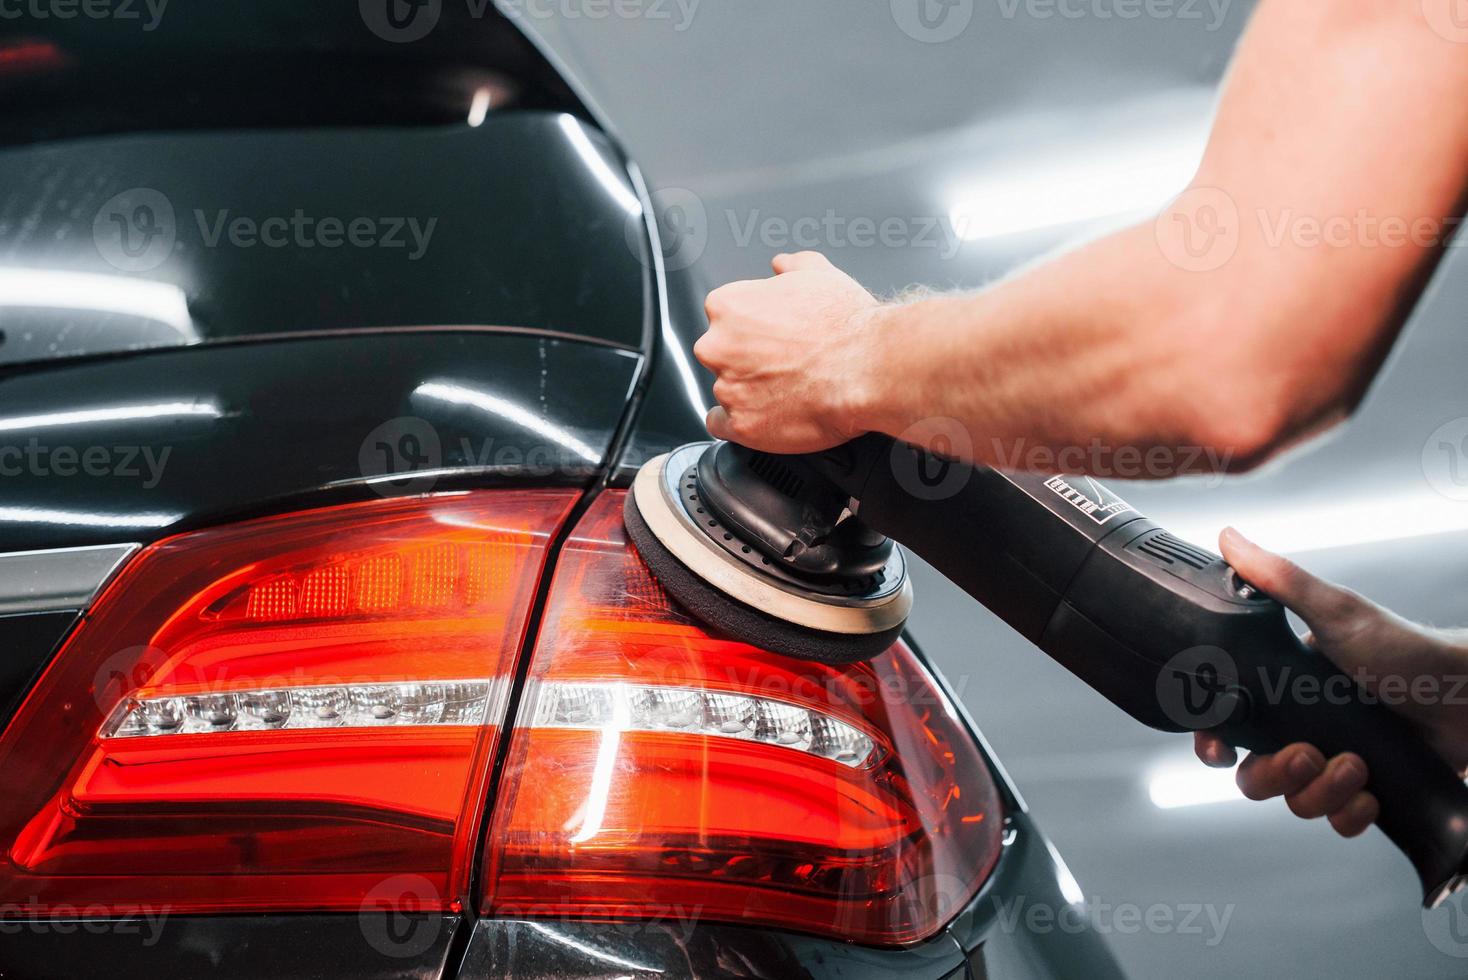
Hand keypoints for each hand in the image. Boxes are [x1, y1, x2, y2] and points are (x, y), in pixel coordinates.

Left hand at [695, 252, 883, 453]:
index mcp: (728, 306)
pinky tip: (768, 415)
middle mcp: (718, 346)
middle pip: (720, 354)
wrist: (868, 368)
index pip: (723, 317)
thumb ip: (791, 265)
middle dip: (746, 359)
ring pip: (726, 390)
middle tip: (782, 363)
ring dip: (748, 391)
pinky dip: (742, 423)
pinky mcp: (741, 424)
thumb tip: (782, 265)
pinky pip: (725, 426)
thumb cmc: (847, 324)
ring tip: (787, 389)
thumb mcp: (819, 274)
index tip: (770, 336)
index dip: (751, 328)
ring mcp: (728, 388)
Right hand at [1195, 528, 1467, 837]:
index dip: (1214, 741)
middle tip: (1309, 753)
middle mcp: (1302, 727)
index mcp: (1280, 688)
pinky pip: (1338, 821)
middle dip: (1276, 773)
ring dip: (1321, 791)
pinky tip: (1371, 794)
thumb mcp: (1335, 611)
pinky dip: (1351, 814)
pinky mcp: (1367, 790)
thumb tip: (1227, 535)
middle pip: (1255, 775)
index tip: (1219, 749)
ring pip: (1295, 801)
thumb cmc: (1405, 649)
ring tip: (1358, 765)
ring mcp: (1333, 761)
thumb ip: (1276, 578)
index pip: (1228, 723)